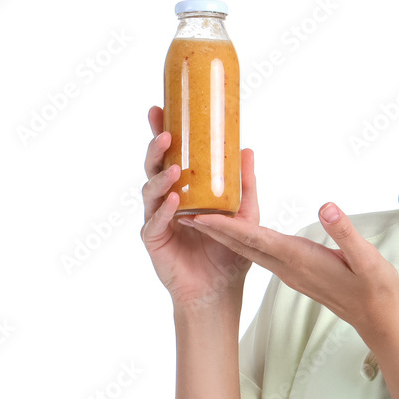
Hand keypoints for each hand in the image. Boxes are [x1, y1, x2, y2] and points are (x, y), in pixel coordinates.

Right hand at [140, 105, 258, 307]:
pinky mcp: (154, 240)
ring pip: (150, 191)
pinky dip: (164, 210)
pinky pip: (154, 221)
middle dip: (156, 148)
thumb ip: (243, 183)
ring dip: (162, 177)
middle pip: (154, 167)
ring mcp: (157, 218)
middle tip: (166, 133)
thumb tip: (247, 148)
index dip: (162, 132)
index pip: (170, 155)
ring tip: (176, 169)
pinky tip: (175, 201)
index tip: (161, 109)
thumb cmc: (229, 252)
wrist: (220, 289)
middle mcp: (166, 200)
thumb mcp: (243, 213)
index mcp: (183, 189)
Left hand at [181, 201, 398, 345]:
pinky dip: (243, 239)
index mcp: (300, 259)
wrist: (376, 316)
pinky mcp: (296, 272)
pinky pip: (261, 253)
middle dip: (212, 227)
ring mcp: (290, 271)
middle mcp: (288, 266)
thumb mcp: (367, 258)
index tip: (198, 214)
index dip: (226, 226)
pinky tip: (238, 229)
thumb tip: (327, 207)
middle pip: (242, 244)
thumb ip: (345, 232)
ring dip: (223, 234)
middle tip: (183, 208)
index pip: (255, 239)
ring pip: (248, 250)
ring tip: (200, 215)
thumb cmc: (374, 287)